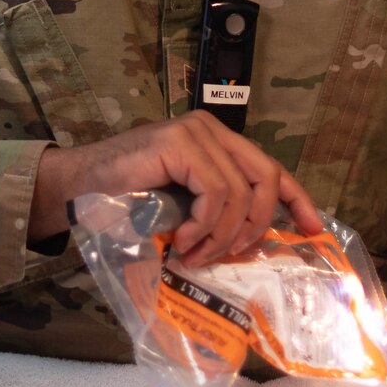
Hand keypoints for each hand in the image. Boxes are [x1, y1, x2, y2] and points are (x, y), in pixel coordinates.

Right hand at [30, 110, 323, 264]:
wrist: (75, 189)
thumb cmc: (124, 203)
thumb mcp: (181, 210)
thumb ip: (213, 215)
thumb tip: (253, 249)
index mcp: (217, 143)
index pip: (271, 168)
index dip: (297, 198)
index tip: (312, 229)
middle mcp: (211, 131)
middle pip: (266, 177)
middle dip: (257, 224)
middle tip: (231, 256)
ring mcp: (196, 133)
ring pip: (241, 191)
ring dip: (222, 234)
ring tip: (194, 254)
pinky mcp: (180, 142)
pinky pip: (216, 191)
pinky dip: (205, 224)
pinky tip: (182, 239)